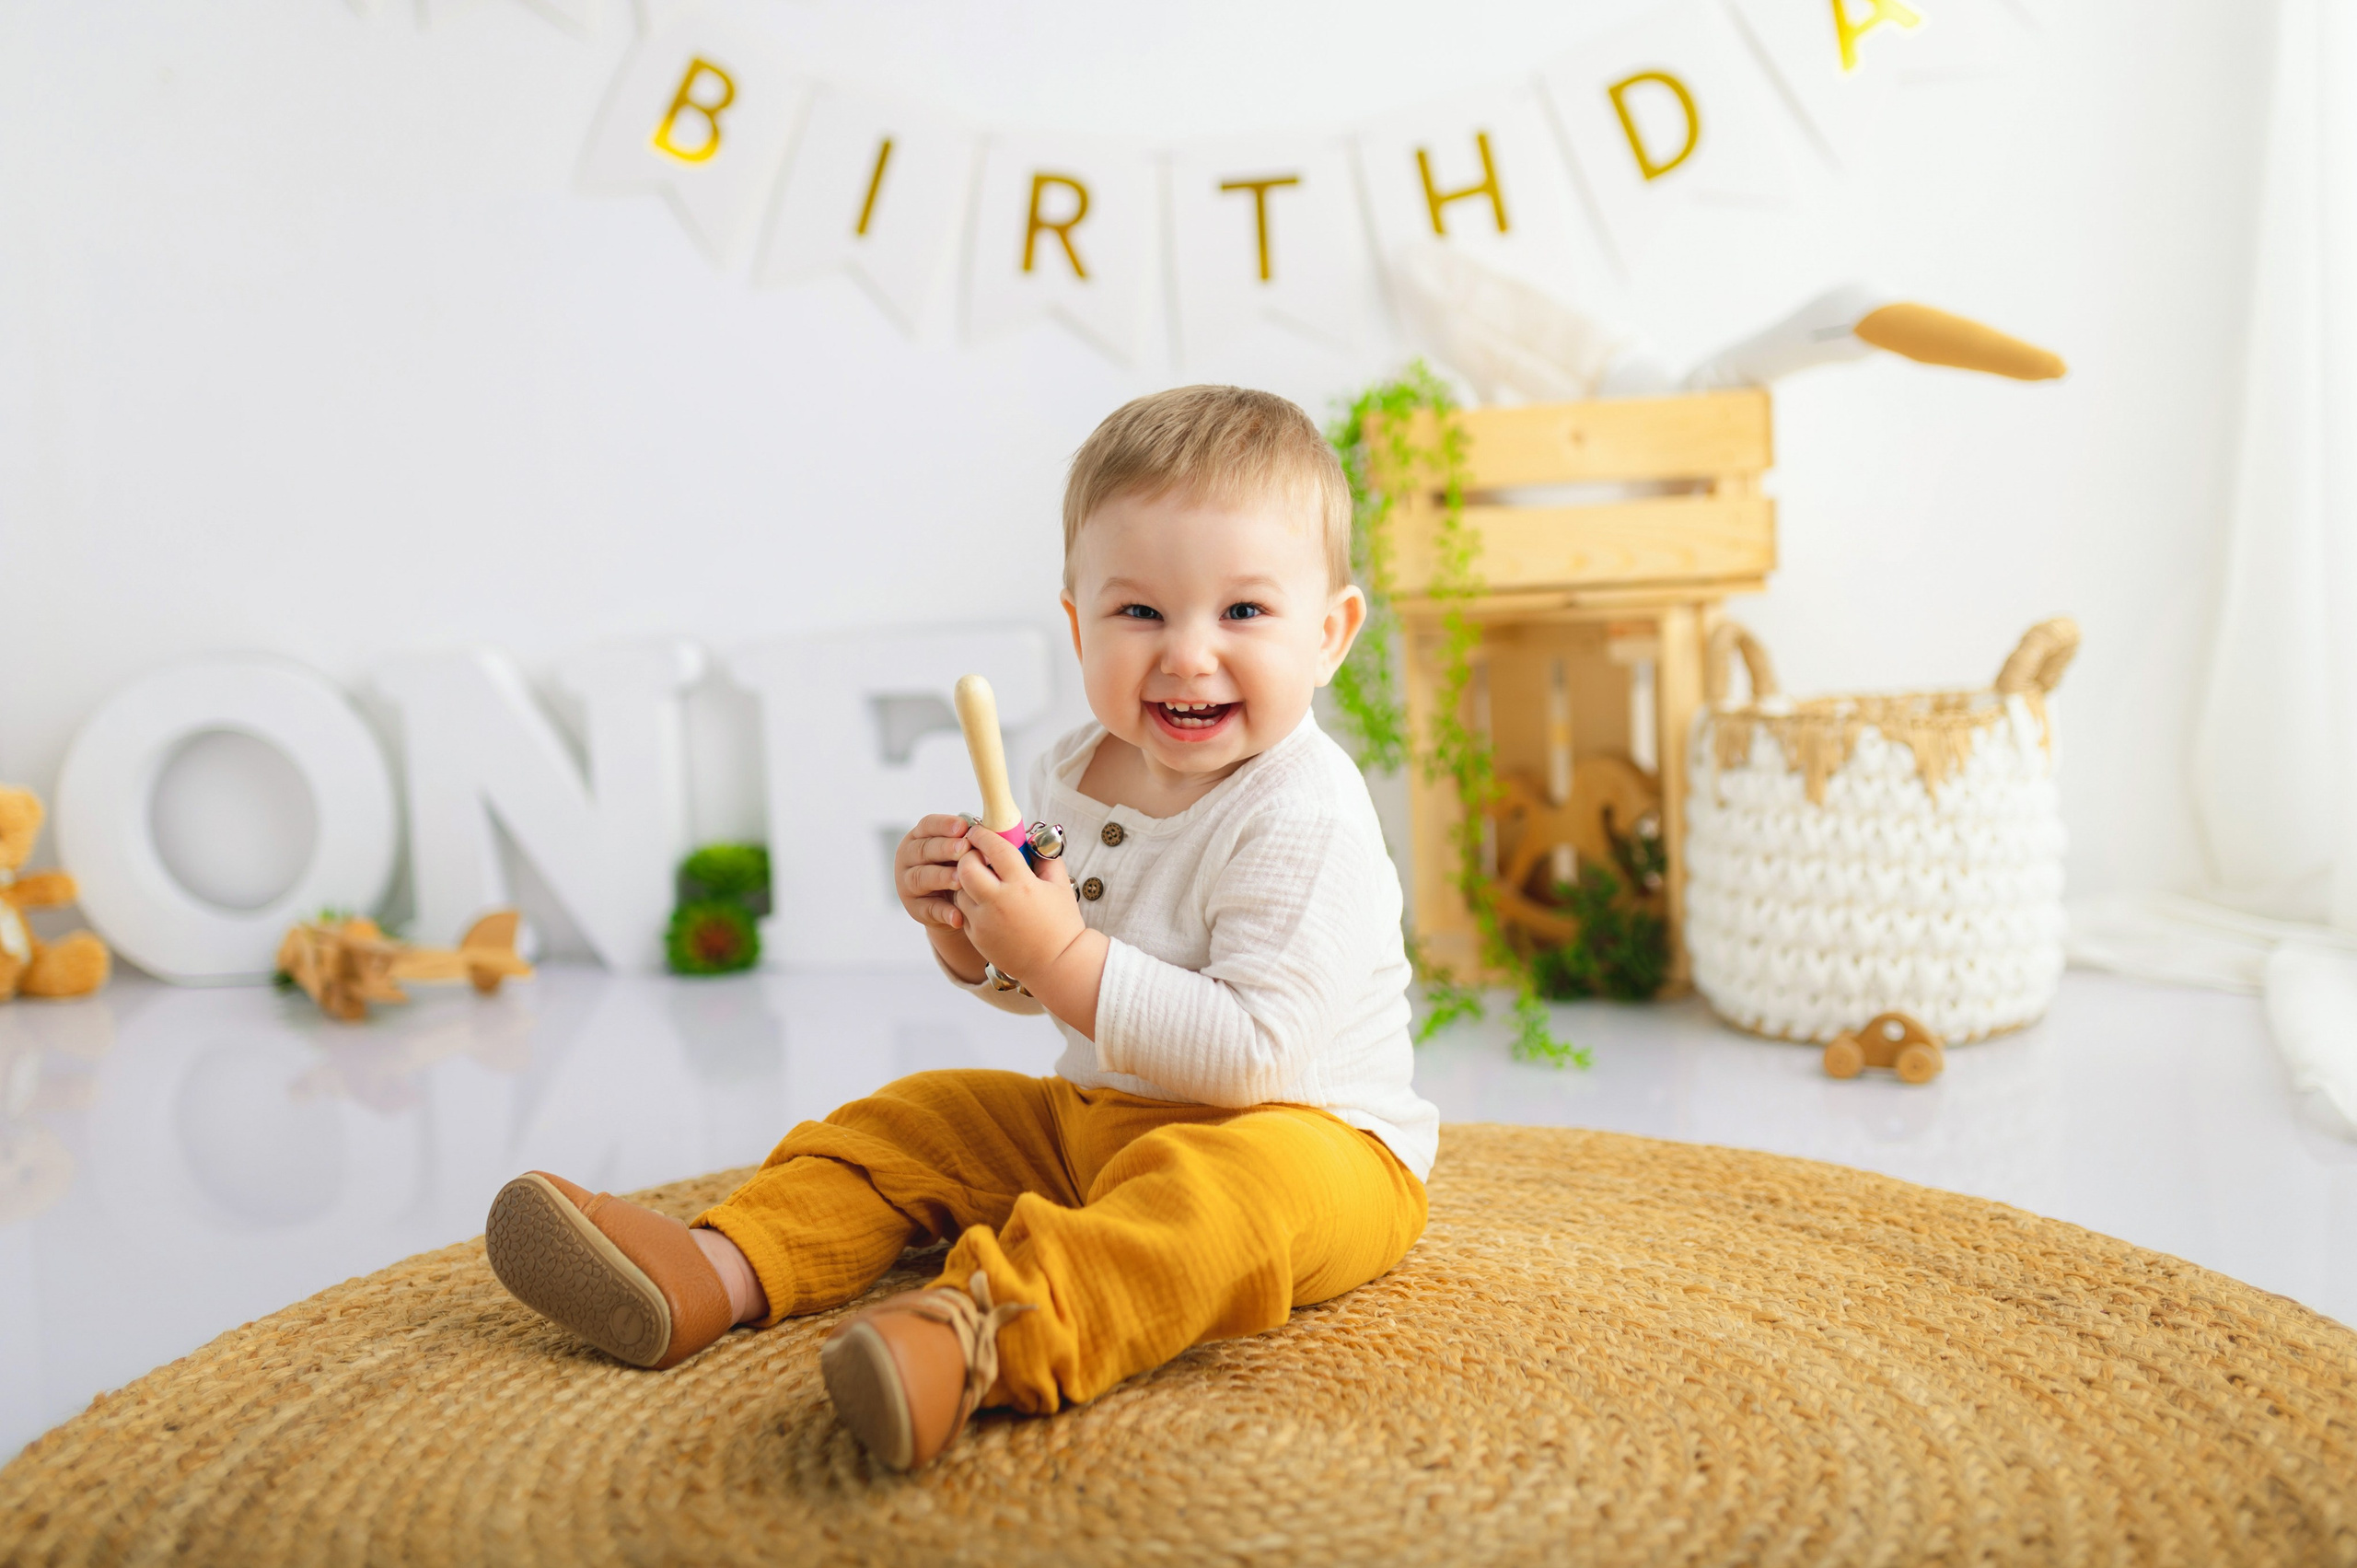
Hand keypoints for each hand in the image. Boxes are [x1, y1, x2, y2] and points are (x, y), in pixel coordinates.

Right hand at [896, 813, 984, 981]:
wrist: (953, 903)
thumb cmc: (966, 868)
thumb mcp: (968, 851)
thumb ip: (979, 839)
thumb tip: (1012, 829)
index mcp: (922, 835)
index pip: (928, 824)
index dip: (944, 824)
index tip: (963, 827)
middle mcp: (910, 856)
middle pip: (924, 849)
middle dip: (944, 848)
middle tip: (964, 850)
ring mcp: (908, 882)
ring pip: (922, 877)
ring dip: (942, 877)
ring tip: (960, 880)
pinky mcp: (914, 907)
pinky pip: (928, 909)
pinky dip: (944, 912)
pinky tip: (959, 916)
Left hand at [954, 830, 1086, 983]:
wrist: (1057, 965)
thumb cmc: (1062, 925)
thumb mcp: (1061, 886)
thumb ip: (1045, 859)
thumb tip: (1031, 841)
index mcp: (1022, 885)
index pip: (994, 848)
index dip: (983, 835)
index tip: (979, 830)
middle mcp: (998, 902)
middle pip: (966, 867)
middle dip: (968, 856)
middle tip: (979, 857)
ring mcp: (984, 922)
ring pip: (959, 890)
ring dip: (967, 881)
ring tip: (983, 881)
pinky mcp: (976, 937)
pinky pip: (962, 911)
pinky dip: (969, 902)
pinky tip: (985, 902)